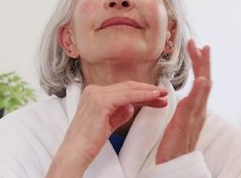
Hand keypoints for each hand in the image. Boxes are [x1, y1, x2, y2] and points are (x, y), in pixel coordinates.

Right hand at [47, 81, 167, 176]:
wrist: (75, 153)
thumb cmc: (89, 142)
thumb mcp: (108, 124)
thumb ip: (119, 113)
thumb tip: (132, 107)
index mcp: (94, 93)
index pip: (123, 90)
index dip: (142, 93)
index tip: (157, 98)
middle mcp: (94, 90)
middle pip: (127, 87)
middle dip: (148, 91)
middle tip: (164, 94)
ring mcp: (96, 94)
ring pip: (129, 89)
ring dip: (149, 92)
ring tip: (163, 95)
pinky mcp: (101, 101)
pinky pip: (128, 96)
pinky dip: (143, 96)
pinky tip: (154, 98)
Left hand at [155, 39, 210, 163]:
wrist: (174, 163)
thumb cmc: (174, 145)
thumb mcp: (179, 120)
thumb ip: (184, 108)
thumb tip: (184, 97)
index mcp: (195, 108)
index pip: (199, 81)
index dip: (198, 64)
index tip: (195, 48)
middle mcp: (199, 110)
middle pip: (204, 80)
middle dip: (203, 60)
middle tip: (201, 43)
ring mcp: (195, 115)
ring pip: (203, 88)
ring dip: (204, 68)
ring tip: (204, 52)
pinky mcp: (187, 122)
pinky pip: (196, 104)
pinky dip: (200, 90)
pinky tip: (202, 79)